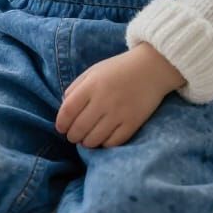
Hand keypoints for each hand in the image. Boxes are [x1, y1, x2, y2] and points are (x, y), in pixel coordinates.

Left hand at [54, 42, 185, 148]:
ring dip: (86, 142)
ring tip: (87, 139)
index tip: (61, 128)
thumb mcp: (93, 71)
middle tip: (74, 136)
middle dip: (72, 136)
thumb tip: (64, 109)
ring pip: (94, 139)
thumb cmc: (119, 69)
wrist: (151, 68)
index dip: (61, 123)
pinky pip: (112, 143)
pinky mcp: (132, 123)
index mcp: (91, 85)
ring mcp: (119, 113)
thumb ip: (76, 88)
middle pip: (79, 128)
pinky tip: (103, 139)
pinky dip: (104, 144)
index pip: (68, 110)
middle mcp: (103, 100)